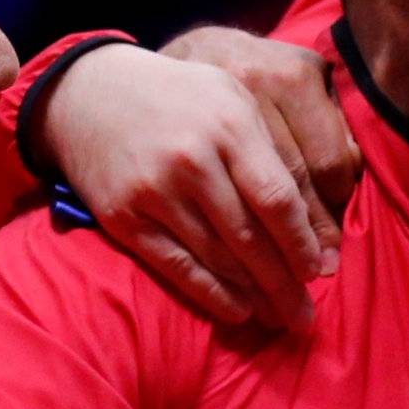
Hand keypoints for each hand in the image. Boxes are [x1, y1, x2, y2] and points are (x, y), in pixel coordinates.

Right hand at [36, 34, 359, 329]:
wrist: (90, 92)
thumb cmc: (180, 100)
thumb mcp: (233, 102)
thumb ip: (271, 152)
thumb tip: (313, 223)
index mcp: (230, 126)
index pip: (278, 199)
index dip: (301, 244)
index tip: (318, 273)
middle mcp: (193, 160)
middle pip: (250, 238)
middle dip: (284, 283)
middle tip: (304, 316)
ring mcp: (155, 191)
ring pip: (217, 258)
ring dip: (253, 295)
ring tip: (278, 315)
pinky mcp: (124, 218)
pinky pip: (177, 267)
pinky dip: (211, 294)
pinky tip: (238, 310)